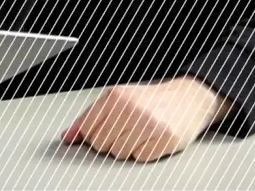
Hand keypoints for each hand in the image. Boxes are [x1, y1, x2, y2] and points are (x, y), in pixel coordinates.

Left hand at [61, 77, 232, 162]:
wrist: (187, 99)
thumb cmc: (149, 100)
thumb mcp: (116, 101)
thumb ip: (89, 118)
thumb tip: (67, 137)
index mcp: (115, 96)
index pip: (87, 129)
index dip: (93, 134)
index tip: (103, 130)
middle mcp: (131, 108)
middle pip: (101, 144)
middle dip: (110, 141)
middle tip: (125, 130)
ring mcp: (149, 123)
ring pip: (119, 153)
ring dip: (127, 148)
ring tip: (139, 133)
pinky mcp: (166, 138)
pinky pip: (141, 158)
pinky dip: (144, 152)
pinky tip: (151, 139)